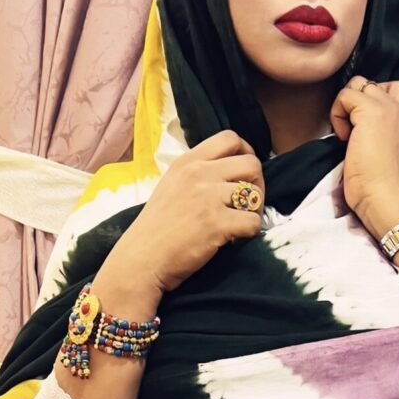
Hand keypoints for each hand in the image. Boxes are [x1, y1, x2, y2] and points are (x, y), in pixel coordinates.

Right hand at [116, 130, 265, 294]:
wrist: (141, 260)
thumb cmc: (156, 229)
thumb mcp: (171, 186)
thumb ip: (196, 174)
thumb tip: (229, 172)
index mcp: (188, 162)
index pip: (230, 138)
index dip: (246, 155)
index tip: (242, 176)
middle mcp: (198, 174)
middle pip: (251, 163)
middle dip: (257, 184)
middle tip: (247, 205)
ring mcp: (208, 197)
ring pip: (255, 194)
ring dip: (254, 212)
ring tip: (239, 225)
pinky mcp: (216, 223)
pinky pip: (254, 222)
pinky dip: (249, 234)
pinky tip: (233, 240)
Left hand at [328, 77, 398, 224]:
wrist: (386, 197)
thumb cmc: (384, 185)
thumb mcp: (388, 149)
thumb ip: (381, 129)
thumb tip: (356, 122)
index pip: (393, 87)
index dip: (373, 98)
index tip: (363, 124)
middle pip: (372, 83)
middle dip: (356, 101)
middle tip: (352, 129)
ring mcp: (386, 108)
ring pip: (358, 84)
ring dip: (346, 105)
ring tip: (348, 132)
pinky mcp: (370, 112)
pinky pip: (344, 96)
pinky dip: (337, 114)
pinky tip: (343, 137)